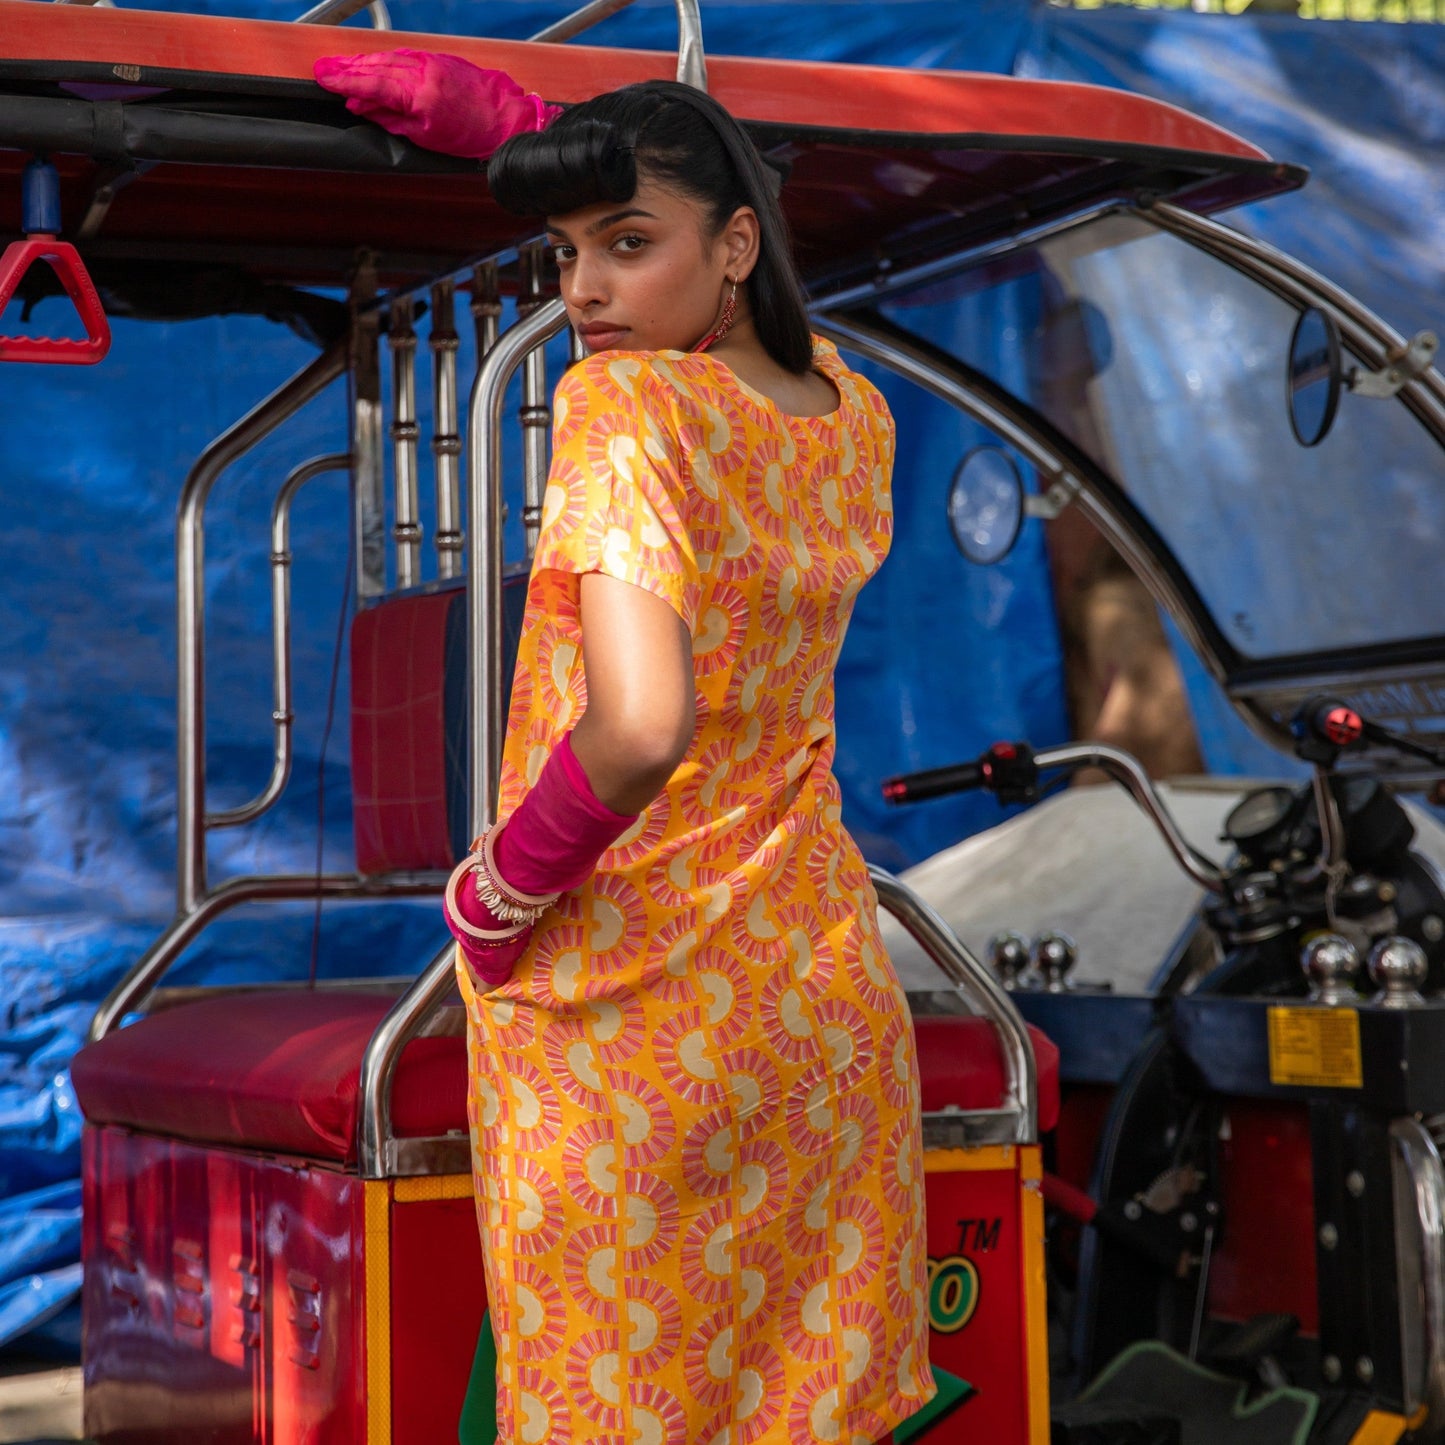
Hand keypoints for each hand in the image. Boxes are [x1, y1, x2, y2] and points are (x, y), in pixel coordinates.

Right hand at [313, 48, 558, 158]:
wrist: (506, 119)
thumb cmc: (470, 135)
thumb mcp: (426, 137)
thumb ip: (391, 119)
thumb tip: (362, 106)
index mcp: (418, 95)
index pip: (372, 84)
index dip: (345, 81)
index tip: (324, 78)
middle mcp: (422, 73)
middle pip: (375, 66)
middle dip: (347, 67)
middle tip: (322, 68)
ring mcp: (430, 62)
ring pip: (388, 58)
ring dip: (362, 62)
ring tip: (340, 66)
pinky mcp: (438, 59)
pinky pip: (403, 56)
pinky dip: (384, 59)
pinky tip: (372, 63)